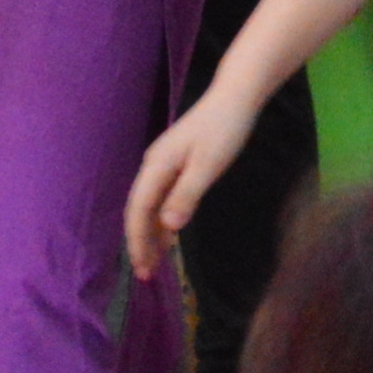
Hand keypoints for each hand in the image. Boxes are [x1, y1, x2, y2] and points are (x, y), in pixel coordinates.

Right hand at [123, 94, 256, 278]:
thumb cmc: (223, 130)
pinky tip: (168, 235)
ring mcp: (163, 164)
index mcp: (157, 166)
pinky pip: (161, 197)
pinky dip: (161, 219)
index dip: (138, 241)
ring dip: (150, 233)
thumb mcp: (208, 166)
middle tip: (146, 273)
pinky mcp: (175, 163)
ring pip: (149, 205)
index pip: (138, 211)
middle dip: (139, 242)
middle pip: (138, 210)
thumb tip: (168, 227)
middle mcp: (153, 165)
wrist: (234, 98)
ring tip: (154, 262)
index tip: (142, 268)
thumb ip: (186, 196)